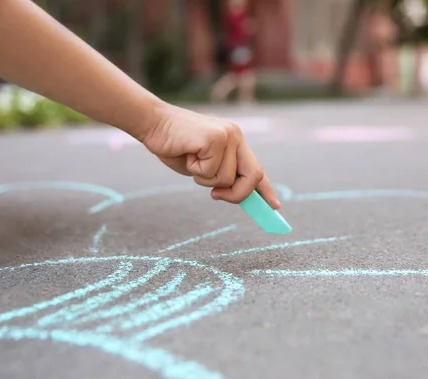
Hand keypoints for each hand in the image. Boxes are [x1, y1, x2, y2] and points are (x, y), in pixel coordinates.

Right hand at [140, 103, 280, 208]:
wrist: (152, 123)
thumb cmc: (174, 146)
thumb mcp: (202, 166)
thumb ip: (221, 176)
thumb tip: (235, 194)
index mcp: (235, 142)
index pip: (256, 168)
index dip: (265, 189)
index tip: (275, 206)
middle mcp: (236, 136)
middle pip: (253, 175)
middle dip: (237, 194)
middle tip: (216, 195)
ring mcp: (228, 135)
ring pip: (228, 178)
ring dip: (205, 178)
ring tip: (191, 160)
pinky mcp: (216, 138)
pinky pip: (212, 171)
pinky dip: (196, 171)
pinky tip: (187, 154)